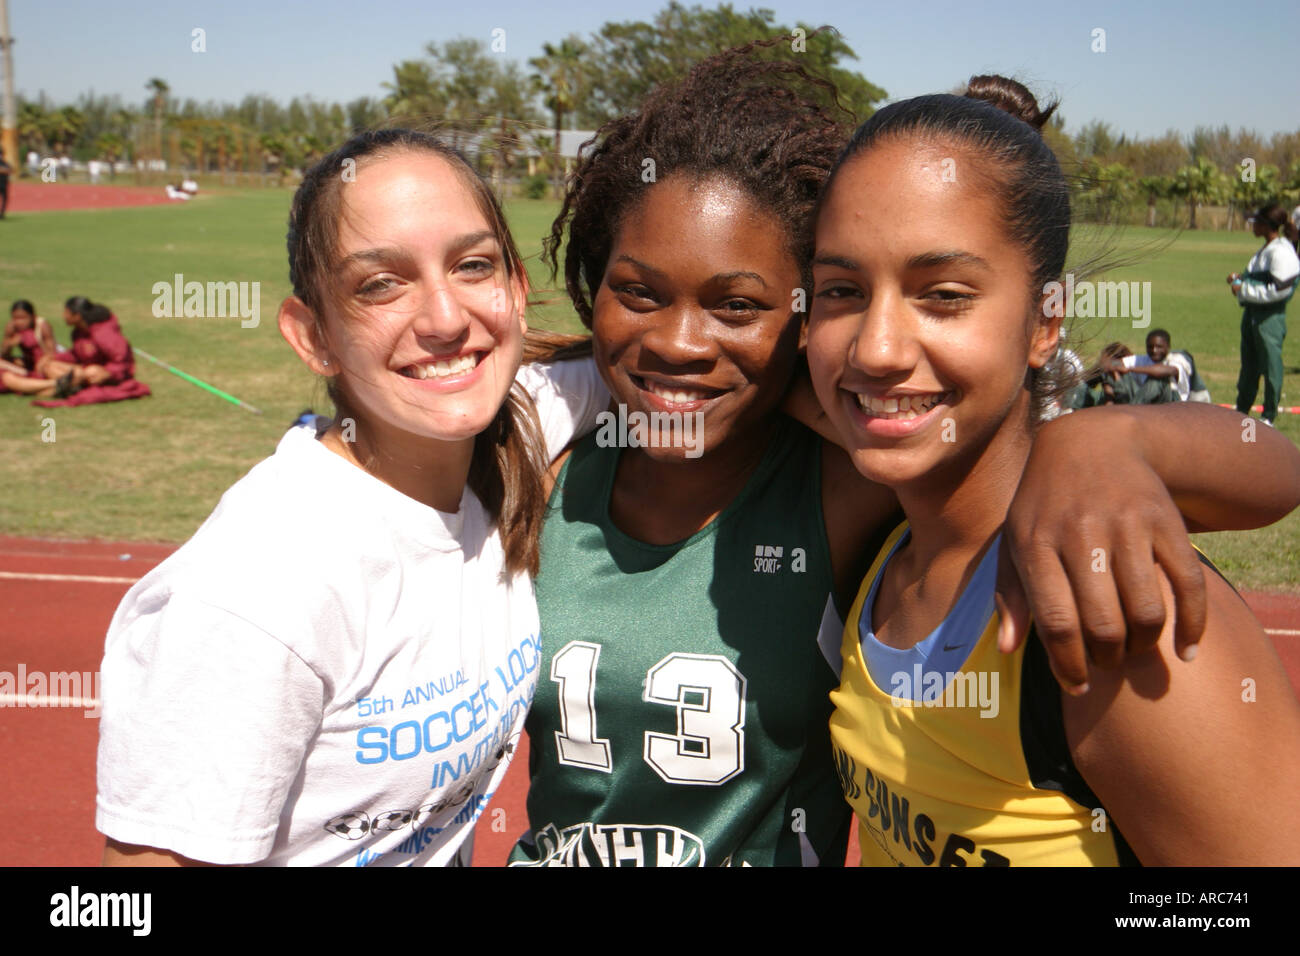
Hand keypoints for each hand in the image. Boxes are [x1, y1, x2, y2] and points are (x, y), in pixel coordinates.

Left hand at [997, 410, 1206, 692]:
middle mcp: (1081, 533)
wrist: (1092, 442)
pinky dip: (1193, 625)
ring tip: (1133, 648)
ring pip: (1148, 611)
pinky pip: (1188, 584)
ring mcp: (1127, 526)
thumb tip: (1007, 648)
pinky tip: (1186, 650)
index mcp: (1037, 543)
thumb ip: (1011, 594)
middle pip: (1104, 624)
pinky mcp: (1165, 521)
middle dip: (1107, 658)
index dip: (1069, 665)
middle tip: (1106, 662)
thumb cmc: (1043, 505)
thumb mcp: (1013, 540)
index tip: (1076, 685)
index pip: (1057, 623)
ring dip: (1144, 645)